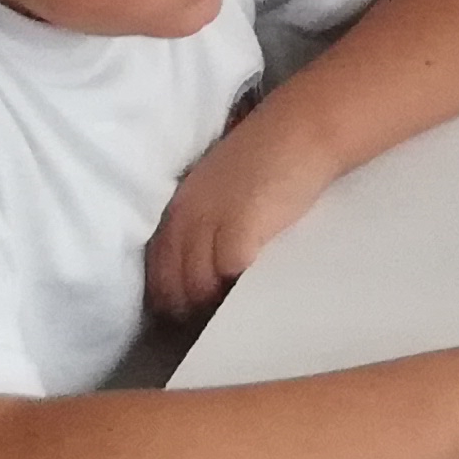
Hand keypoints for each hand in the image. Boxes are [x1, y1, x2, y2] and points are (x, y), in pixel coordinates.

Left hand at [149, 136, 330, 318]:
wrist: (301, 131)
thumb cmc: (270, 155)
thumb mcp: (223, 185)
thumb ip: (208, 216)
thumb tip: (208, 258)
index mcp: (179, 203)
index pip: (158, 261)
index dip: (166, 292)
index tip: (179, 313)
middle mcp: (185, 215)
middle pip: (170, 280)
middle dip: (183, 308)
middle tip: (203, 327)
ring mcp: (208, 225)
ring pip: (194, 286)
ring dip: (208, 308)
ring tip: (226, 321)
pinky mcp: (238, 235)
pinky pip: (223, 278)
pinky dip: (232, 296)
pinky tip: (246, 303)